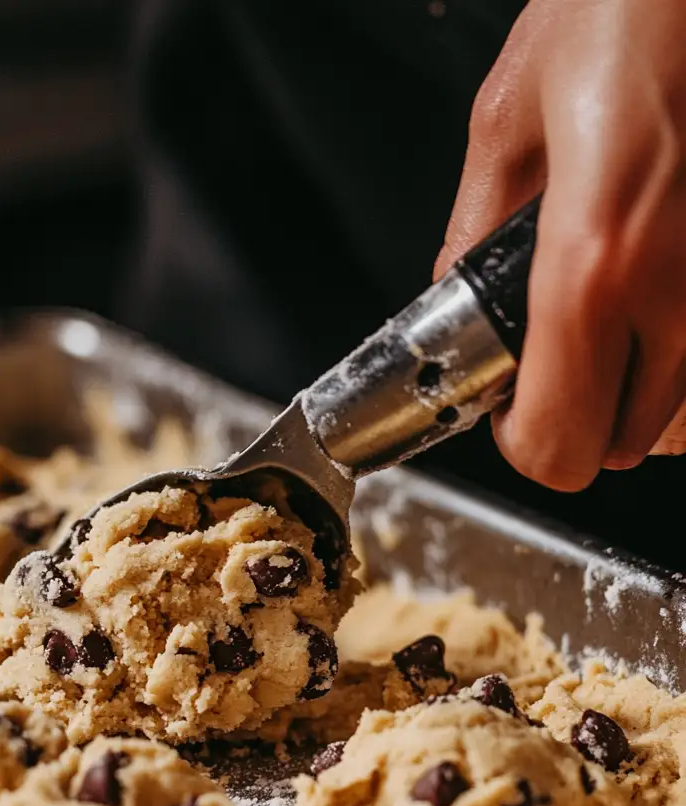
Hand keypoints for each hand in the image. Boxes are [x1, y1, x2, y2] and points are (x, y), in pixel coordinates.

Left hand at [435, 0, 685, 491]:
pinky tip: (657, 291)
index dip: (517, 439)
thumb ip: (473, 228)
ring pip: (678, 416)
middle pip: (619, 449)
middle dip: (571, 413)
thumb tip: (453, 293)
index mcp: (593, 262)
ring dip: (629, 387)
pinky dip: (676, 351)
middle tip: (551, 351)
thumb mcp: (510, 116)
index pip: (554, 445)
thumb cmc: (631, 4)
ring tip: (608, 309)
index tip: (503, 400)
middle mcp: (680, 293)